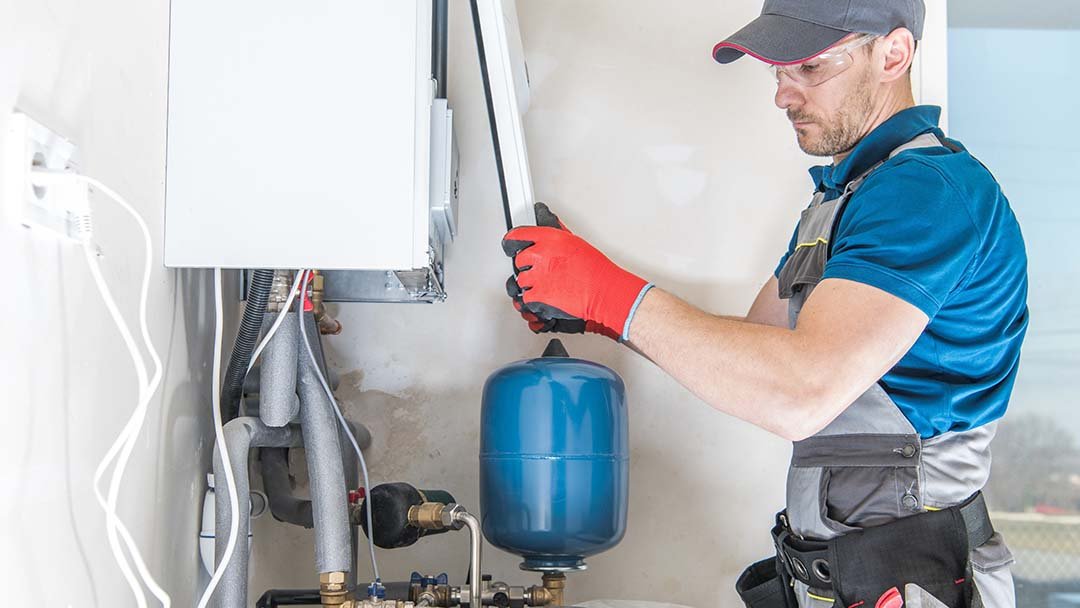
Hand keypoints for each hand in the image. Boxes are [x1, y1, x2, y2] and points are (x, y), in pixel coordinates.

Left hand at [502, 203, 651, 340]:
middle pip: (518, 261)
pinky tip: (548, 296)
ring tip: (550, 286)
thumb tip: (546, 219)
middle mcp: (540, 255)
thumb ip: (556, 235)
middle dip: (528, 267)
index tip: (510, 246)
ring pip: (521, 281)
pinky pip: (526, 298)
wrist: (603, 291)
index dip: (511, 243)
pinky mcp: (537, 295)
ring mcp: (537, 276)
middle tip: (543, 272)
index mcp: (549, 238)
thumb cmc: (595, 270)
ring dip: (531, 285)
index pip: (517, 236)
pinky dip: (534, 301)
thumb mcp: (575, 242)